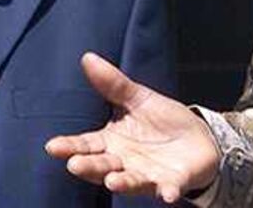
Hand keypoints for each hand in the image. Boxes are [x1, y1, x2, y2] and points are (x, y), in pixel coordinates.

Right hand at [45, 52, 221, 202]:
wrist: (199, 138)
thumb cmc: (163, 121)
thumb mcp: (138, 98)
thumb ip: (113, 84)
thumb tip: (87, 58)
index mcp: (112, 142)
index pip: (86, 145)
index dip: (70, 146)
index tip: (53, 146)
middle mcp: (124, 162)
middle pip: (102, 166)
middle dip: (89, 167)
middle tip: (75, 164)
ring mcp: (147, 175)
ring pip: (130, 181)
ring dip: (122, 183)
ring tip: (112, 182)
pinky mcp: (171, 183)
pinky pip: (168, 189)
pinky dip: (167, 192)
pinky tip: (167, 194)